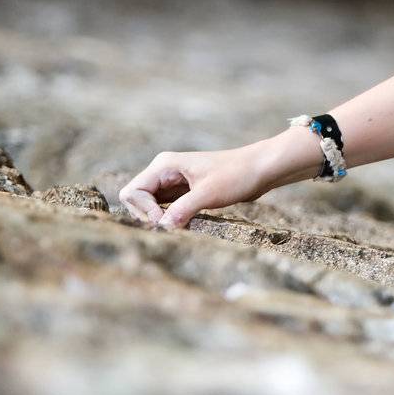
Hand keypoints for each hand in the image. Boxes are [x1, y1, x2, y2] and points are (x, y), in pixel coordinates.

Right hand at [117, 146, 268, 229]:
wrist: (260, 168)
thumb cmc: (237, 175)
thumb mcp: (208, 194)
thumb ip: (182, 210)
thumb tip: (162, 228)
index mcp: (163, 166)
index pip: (133, 192)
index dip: (145, 211)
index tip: (167, 222)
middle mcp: (163, 172)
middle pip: (136, 200)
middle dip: (149, 217)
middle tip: (172, 228)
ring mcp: (172, 182)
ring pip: (151, 206)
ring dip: (160, 219)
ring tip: (179, 228)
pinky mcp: (183, 191)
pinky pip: (166, 208)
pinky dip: (171, 218)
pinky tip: (186, 225)